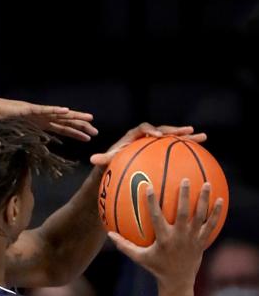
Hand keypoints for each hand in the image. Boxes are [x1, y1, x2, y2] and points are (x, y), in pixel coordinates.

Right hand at [0, 96, 98, 141]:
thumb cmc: (0, 126)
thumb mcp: (17, 139)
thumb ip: (27, 144)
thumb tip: (35, 156)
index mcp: (39, 125)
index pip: (61, 129)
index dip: (75, 133)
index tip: (88, 137)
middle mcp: (41, 118)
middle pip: (64, 122)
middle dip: (80, 126)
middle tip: (95, 132)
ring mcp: (36, 113)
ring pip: (59, 115)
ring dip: (74, 117)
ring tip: (89, 119)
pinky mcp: (28, 109)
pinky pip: (44, 110)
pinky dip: (55, 110)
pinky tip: (67, 111)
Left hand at [90, 123, 206, 166]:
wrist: (119, 167)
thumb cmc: (112, 164)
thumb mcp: (107, 162)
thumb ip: (103, 159)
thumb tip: (92, 159)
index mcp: (133, 135)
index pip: (143, 128)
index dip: (150, 130)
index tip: (157, 136)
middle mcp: (146, 136)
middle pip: (163, 130)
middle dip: (175, 130)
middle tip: (187, 130)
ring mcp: (156, 143)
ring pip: (173, 138)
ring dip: (187, 137)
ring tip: (202, 136)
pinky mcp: (162, 150)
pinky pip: (177, 149)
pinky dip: (188, 149)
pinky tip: (203, 152)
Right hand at [107, 179, 223, 289]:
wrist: (178, 282)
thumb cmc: (156, 267)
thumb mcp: (139, 258)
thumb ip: (124, 245)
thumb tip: (109, 234)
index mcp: (163, 239)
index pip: (156, 218)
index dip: (152, 203)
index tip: (149, 188)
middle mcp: (179, 237)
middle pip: (183, 214)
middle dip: (184, 196)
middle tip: (185, 180)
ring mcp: (192, 239)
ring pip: (199, 217)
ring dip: (203, 200)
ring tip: (206, 184)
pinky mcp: (202, 241)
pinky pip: (211, 225)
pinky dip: (217, 213)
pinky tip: (221, 200)